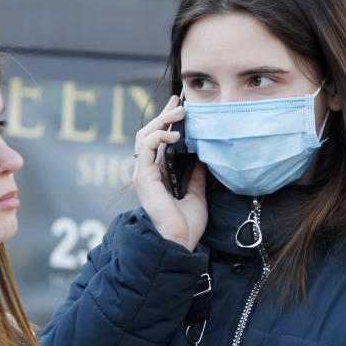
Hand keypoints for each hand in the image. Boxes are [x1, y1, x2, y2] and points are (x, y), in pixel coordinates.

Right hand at [132, 95, 207, 250]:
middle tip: (180, 103)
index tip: (181, 107)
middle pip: (151, 134)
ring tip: (179, 113)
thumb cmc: (186, 225)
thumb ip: (196, 175)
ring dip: (162, 121)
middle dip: (164, 116)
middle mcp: (148, 171)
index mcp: (159, 174)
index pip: (160, 141)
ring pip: (146, 136)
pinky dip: (158, 136)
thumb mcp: (197, 194)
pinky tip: (173, 135)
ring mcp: (144, 173)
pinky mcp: (143, 176)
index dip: (168, 123)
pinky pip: (146, 148)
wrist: (179, 242)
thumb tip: (202, 157)